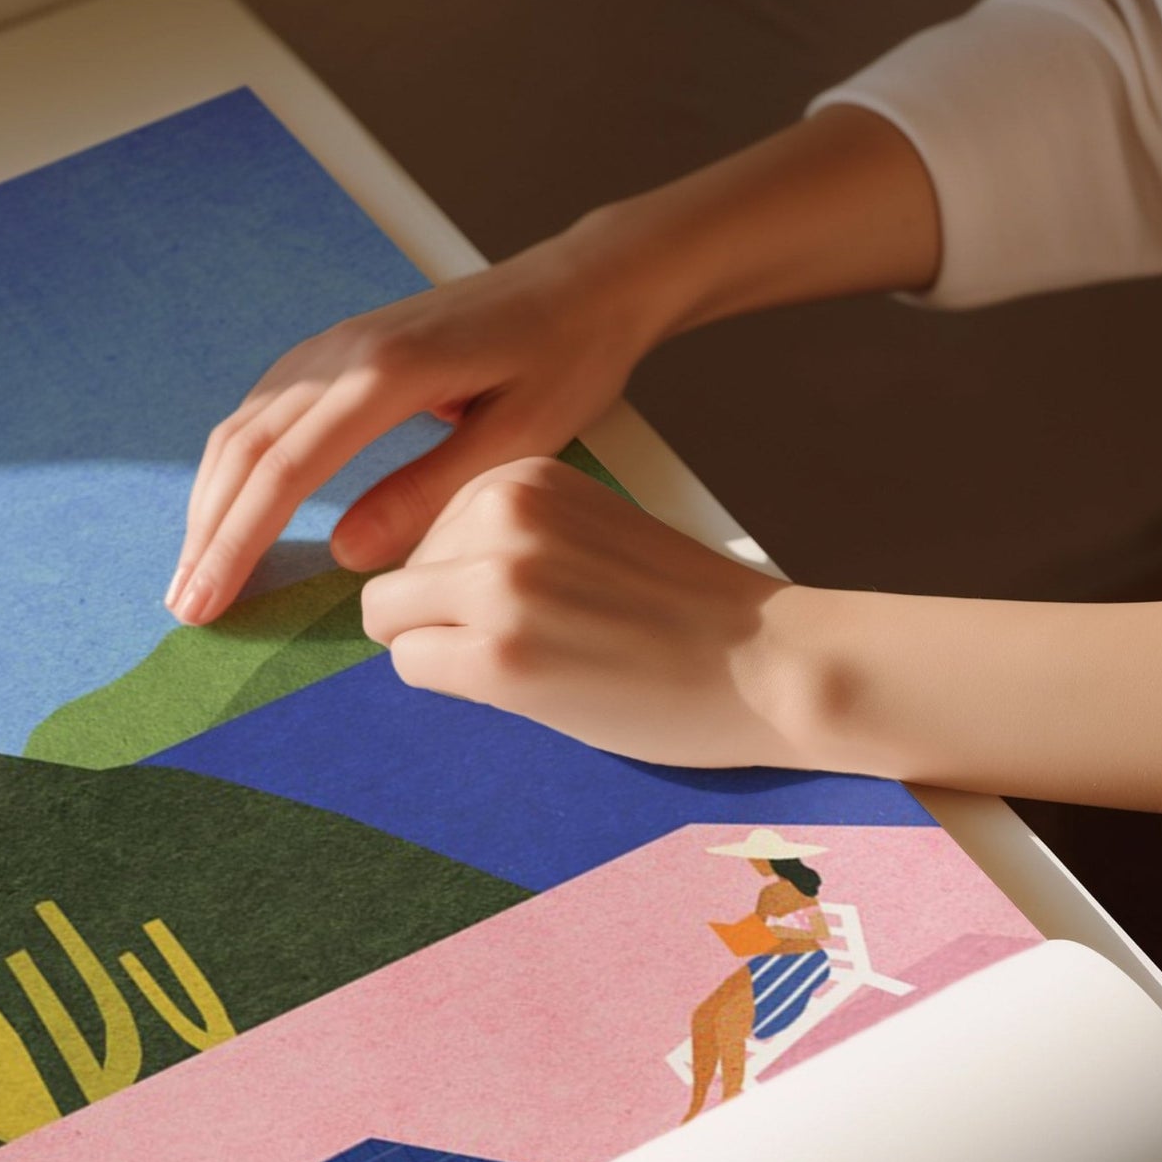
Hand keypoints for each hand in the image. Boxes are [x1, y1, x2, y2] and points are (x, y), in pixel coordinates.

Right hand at [167, 223, 670, 625]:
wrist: (583, 283)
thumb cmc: (567, 359)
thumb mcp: (516, 439)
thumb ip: (428, 493)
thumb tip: (345, 554)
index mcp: (386, 375)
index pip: (285, 471)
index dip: (239, 542)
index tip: (210, 602)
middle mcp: (343, 351)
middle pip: (247, 450)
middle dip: (209, 535)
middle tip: (186, 607)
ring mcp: (336, 344)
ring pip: (245, 426)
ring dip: (212, 500)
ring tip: (195, 570)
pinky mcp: (342, 348)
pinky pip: (266, 408)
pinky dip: (236, 464)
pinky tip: (229, 505)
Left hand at [358, 457, 813, 767]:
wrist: (769, 663)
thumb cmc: (687, 612)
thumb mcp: (587, 533)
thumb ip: (508, 537)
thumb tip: (414, 583)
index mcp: (525, 475)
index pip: (427, 528)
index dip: (465, 583)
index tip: (537, 603)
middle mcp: (502, 513)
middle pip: (400, 574)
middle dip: (444, 617)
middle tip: (536, 643)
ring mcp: (497, 583)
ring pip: (393, 621)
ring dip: (447, 651)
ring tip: (536, 661)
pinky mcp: (499, 656)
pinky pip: (412, 666)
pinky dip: (455, 685)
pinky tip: (530, 686)